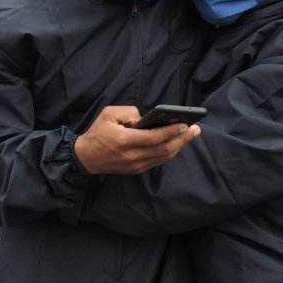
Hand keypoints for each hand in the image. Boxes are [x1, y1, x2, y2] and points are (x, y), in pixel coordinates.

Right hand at [75, 106, 200, 174]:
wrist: (87, 157)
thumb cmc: (98, 132)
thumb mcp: (109, 114)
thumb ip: (130, 112)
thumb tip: (148, 118)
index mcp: (124, 140)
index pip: (153, 138)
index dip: (170, 132)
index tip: (184, 124)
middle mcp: (132, 156)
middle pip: (163, 149)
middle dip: (182, 139)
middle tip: (195, 129)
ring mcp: (136, 165)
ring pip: (164, 157)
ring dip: (180, 146)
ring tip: (191, 134)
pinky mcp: (137, 169)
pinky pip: (159, 161)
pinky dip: (171, 152)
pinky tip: (179, 142)